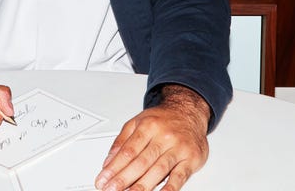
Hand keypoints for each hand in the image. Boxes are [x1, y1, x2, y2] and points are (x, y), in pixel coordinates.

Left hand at [95, 84, 210, 190]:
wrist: (189, 111)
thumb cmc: (163, 120)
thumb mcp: (138, 122)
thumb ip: (121, 141)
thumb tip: (108, 162)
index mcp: (148, 126)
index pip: (128, 151)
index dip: (113, 168)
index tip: (103, 179)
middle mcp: (164, 136)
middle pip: (141, 162)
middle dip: (123, 179)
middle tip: (111, 189)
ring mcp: (179, 148)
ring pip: (158, 170)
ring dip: (142, 186)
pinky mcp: (191, 159)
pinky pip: (179, 177)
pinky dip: (169, 188)